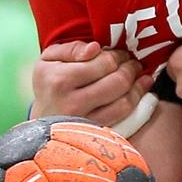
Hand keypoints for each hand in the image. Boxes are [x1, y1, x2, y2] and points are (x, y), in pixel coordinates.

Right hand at [31, 41, 153, 125]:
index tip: (120, 54)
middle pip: (118, 81)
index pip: (104, 63)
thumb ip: (71, 48)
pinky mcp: (94, 134)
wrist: (41, 122)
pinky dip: (136, 101)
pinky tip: (139, 90)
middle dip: (130, 68)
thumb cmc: (49, 85)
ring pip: (124, 101)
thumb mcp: (49, 59)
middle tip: (133, 63)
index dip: (118, 55)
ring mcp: (84, 122)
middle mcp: (72, 103)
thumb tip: (95, 48)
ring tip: (138, 75)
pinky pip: (122, 116)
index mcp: (60, 80)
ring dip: (137, 85)